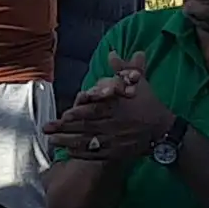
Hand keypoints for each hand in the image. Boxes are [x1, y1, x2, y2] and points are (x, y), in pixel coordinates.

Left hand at [44, 51, 173, 161]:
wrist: (163, 130)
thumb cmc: (149, 104)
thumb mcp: (137, 83)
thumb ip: (122, 69)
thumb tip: (112, 53)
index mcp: (116, 106)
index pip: (93, 110)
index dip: (77, 113)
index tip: (63, 114)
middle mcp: (112, 124)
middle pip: (84, 127)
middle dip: (64, 128)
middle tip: (46, 128)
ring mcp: (113, 140)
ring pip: (87, 141)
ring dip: (67, 141)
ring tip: (51, 141)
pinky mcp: (115, 152)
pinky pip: (95, 154)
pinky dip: (81, 153)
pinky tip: (68, 152)